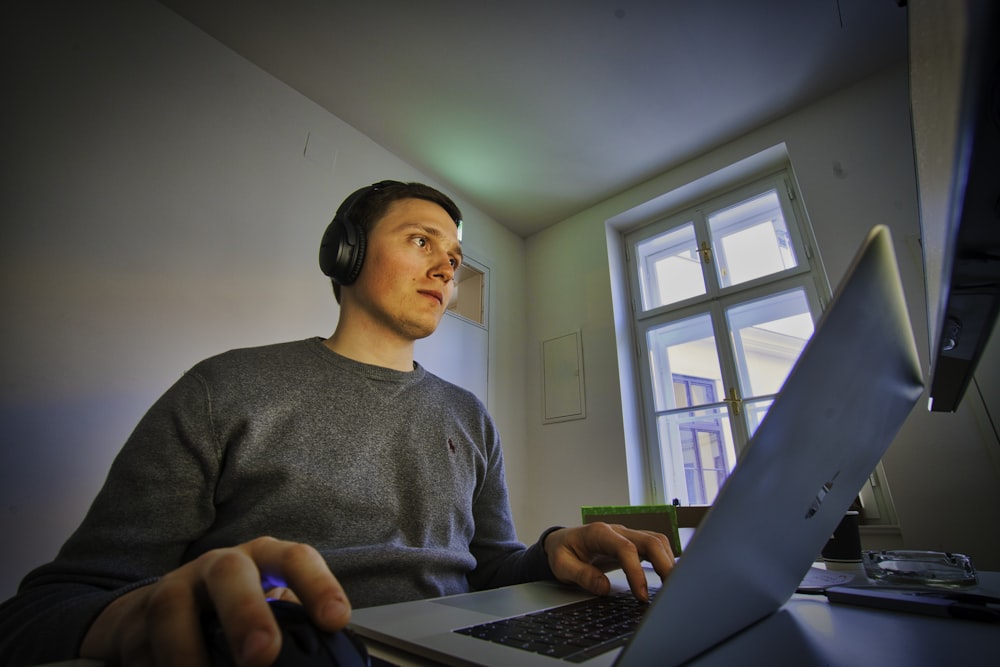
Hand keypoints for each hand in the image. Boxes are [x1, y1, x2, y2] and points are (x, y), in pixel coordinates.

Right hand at [79, 536, 349, 666]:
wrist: (164, 612)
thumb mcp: (270, 612)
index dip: (318, 585)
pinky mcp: (136, 620)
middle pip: (230, 574)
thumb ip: (293, 631)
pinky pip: (140, 646)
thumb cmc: (234, 611)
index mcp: (262, 560)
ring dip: (188, 652)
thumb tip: (321, 661)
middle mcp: (219, 567)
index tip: (335, 620)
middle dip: (246, 613)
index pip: (295, 559)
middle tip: (262, 654)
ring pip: (172, 608)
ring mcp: (174, 589)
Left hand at [543, 523, 674, 601]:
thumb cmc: (562, 552)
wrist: (561, 542)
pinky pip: (655, 547)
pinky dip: (665, 560)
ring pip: (656, 542)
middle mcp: (617, 531)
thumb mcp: (562, 565)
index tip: (641, 595)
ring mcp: (627, 535)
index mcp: (598, 533)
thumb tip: (604, 588)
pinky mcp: (633, 544)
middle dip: (664, 564)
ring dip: (668, 562)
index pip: (626, 548)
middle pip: (650, 541)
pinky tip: (669, 577)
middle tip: (671, 591)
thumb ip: (582, 575)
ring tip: (673, 587)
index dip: (636, 572)